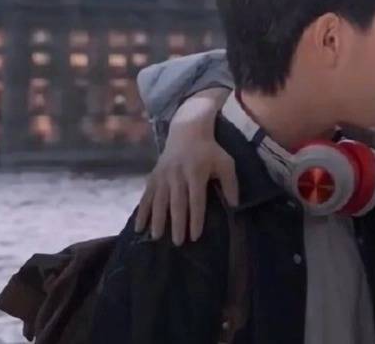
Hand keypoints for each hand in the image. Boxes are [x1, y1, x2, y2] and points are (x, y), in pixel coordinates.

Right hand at [134, 88, 237, 245]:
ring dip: (157, 220)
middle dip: (177, 224)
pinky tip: (139, 227)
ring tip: (156, 237)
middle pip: (177, 203)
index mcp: (196, 173)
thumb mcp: (225, 162)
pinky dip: (142, 211)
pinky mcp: (153, 176)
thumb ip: (231, 183)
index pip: (196, 201)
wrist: (187, 131)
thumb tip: (235, 206)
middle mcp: (178, 175)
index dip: (195, 219)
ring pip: (159, 201)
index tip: (195, 236)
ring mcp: (163, 175)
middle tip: (177, 243)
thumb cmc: (210, 150)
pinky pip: (146, 196)